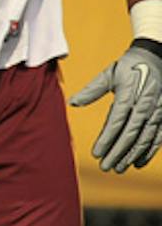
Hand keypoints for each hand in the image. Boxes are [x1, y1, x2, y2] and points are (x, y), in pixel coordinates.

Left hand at [70, 39, 161, 172]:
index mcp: (129, 94)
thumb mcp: (109, 74)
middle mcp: (145, 104)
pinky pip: (158, 137)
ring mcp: (157, 111)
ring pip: (145, 138)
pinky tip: (138, 163)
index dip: (106, 139)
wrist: (156, 57)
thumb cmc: (128, 66)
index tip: (96, 153)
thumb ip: (91, 90)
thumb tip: (72, 103)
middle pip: (131, 133)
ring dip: (132, 155)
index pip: (116, 121)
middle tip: (105, 167)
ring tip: (118, 168)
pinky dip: (149, 151)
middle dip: (118, 152)